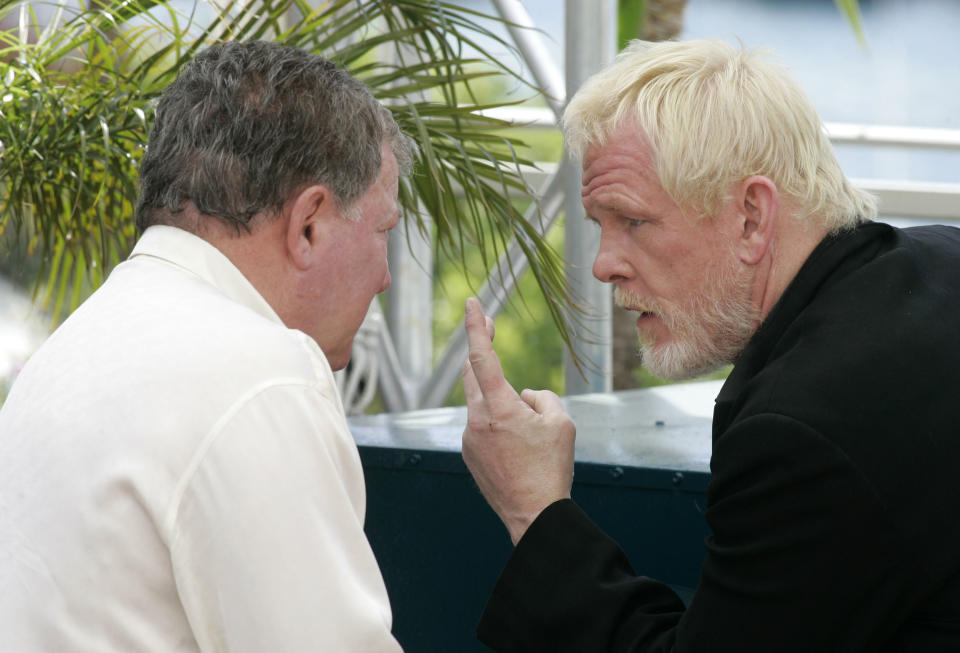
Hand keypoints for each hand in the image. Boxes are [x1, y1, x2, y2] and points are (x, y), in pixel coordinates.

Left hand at [460, 297, 575, 544]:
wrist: (533, 514)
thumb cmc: (551, 467)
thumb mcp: (561, 422)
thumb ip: (539, 397)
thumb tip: (521, 396)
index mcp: (498, 407)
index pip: (482, 356)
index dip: (476, 326)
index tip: (471, 303)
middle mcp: (476, 419)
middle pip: (472, 371)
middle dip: (479, 347)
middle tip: (488, 323)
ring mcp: (469, 437)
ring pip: (479, 400)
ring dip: (496, 393)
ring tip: (528, 424)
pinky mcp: (468, 452)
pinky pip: (480, 423)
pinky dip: (495, 419)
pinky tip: (517, 443)